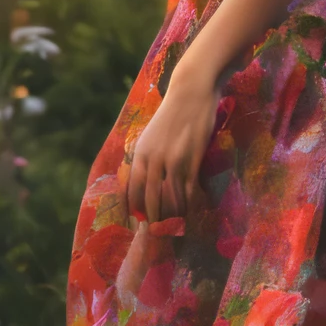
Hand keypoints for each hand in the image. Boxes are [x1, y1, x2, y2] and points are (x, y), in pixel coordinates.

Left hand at [124, 67, 217, 225]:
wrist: (190, 92)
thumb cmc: (171, 114)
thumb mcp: (151, 135)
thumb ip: (146, 156)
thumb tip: (144, 180)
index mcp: (140, 154)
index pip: (133, 190)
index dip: (134, 210)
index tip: (136, 223)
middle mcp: (153, 159)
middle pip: (151, 199)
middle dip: (153, 219)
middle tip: (157, 233)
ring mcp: (173, 160)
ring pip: (171, 198)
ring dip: (173, 215)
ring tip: (175, 225)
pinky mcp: (192, 159)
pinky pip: (189, 190)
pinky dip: (190, 203)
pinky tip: (192, 210)